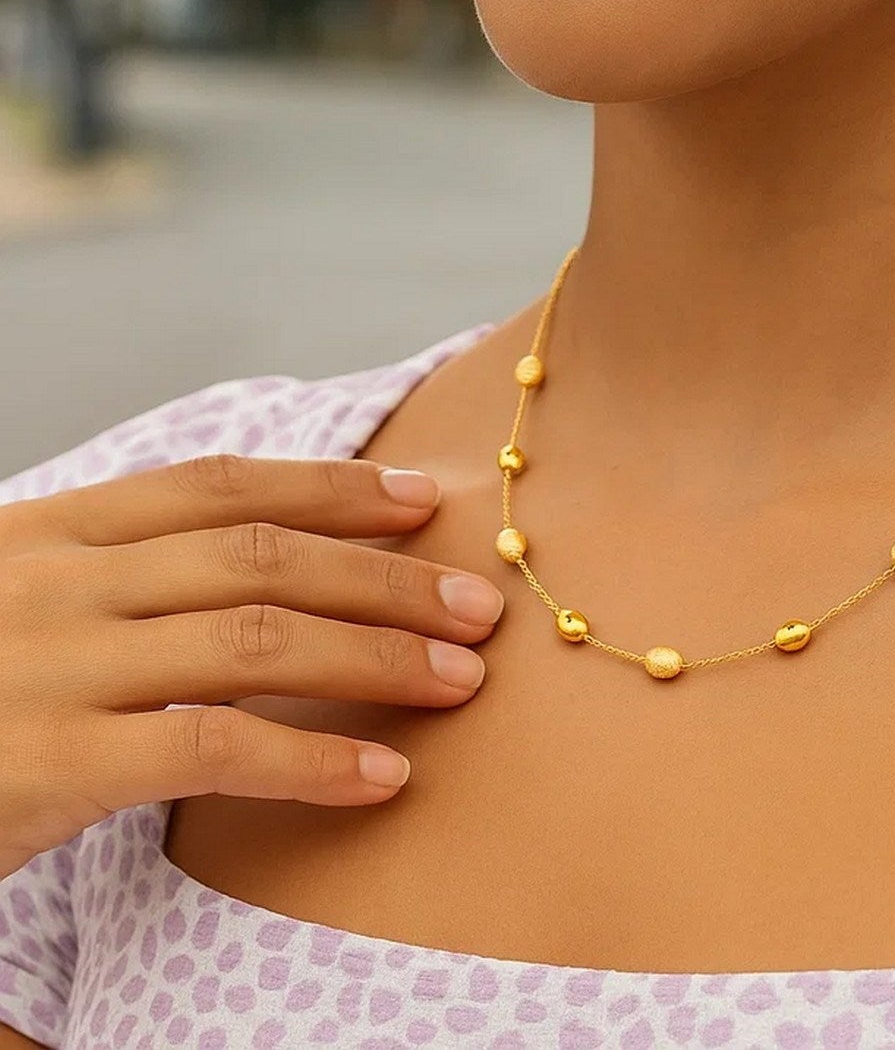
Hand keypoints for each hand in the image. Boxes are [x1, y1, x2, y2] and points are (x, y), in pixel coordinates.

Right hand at [0, 453, 501, 880]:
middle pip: (261, 557)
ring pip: (255, 639)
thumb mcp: (21, 603)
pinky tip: (383, 776)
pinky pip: (211, 751)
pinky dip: (311, 761)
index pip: (219, 485)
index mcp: (51, 529)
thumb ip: (124, 580)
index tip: (425, 502)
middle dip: (386, 578)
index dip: (333, 488)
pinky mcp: (43, 765)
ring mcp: (47, 667)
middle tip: (480, 603)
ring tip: (460, 681)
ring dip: (375, 657)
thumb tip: (272, 570)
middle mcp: (55, 581)